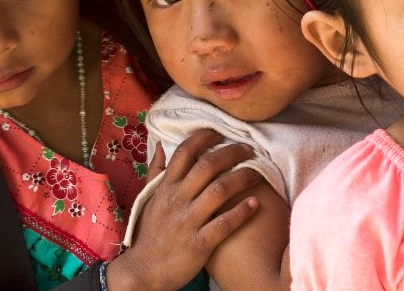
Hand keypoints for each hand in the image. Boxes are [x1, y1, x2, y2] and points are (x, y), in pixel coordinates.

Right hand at [110, 129, 263, 290]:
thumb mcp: (148, 199)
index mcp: (165, 188)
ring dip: (242, 178)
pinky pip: (224, 224)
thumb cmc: (150, 233)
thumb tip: (158, 143)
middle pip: (207, 166)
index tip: (221, 132)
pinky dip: (241, 212)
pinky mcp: (199, 243)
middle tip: (249, 149)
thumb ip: (155, 171)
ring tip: (259, 173)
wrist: (144, 270)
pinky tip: (255, 204)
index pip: (184, 152)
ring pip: (219, 191)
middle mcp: (176, 200)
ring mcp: (188, 221)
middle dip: (232, 153)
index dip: (204, 138)